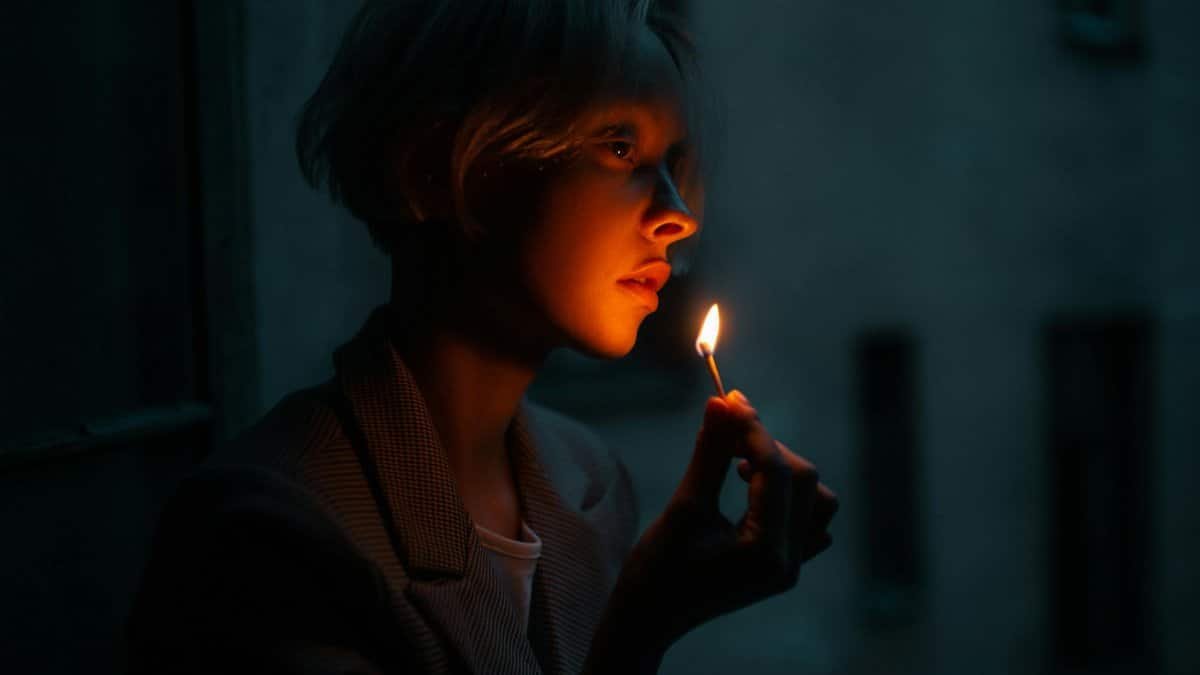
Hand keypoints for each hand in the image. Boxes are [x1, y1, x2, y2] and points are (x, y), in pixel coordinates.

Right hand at [596, 390, 838, 661]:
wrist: (647, 617)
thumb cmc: (656, 568)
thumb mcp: (683, 505)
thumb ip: (710, 452)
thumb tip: (720, 402)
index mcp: (766, 551)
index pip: (776, 470)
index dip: (754, 428)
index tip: (730, 399)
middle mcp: (789, 562)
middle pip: (804, 481)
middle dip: (768, 447)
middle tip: (729, 428)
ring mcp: (790, 567)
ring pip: (817, 500)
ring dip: (784, 470)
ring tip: (741, 466)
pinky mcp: (783, 566)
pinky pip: (810, 522)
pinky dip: (789, 496)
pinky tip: (752, 490)